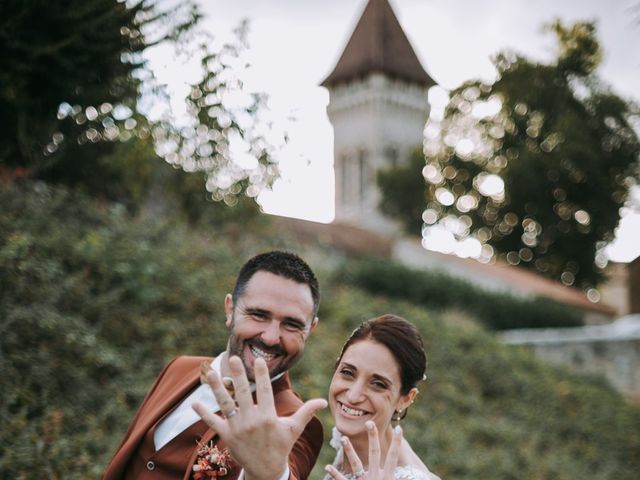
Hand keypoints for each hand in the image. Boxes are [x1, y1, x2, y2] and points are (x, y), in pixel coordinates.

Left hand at [193, 356, 326, 479]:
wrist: (265, 470)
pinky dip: (203, 413)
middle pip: (243, 394)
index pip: (265, 391)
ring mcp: (237, 428)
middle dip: (239, 376)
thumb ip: (306, 412)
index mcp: (268, 417)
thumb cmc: (280, 445)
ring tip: (210, 373)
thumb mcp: (294, 429)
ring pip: (225, 404)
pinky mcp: (226, 436)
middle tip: (234, 359)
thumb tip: (324, 401)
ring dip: (217, 389)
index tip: (259, 361)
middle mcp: (251, 421)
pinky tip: (195, 402)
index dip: (262, 376)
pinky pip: (213, 422)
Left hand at [324, 421, 402, 479]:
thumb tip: (415, 477)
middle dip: (373, 437)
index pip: (393, 457)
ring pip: (356, 463)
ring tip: (344, 438)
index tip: (399, 428)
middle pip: (375, 453)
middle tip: (370, 422)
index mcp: (388, 478)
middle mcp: (376, 478)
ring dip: (349, 450)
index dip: (397, 443)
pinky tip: (328, 466)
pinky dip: (335, 474)